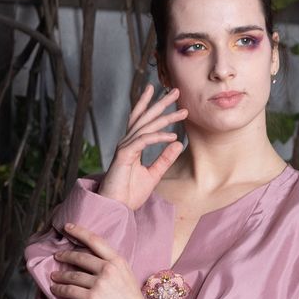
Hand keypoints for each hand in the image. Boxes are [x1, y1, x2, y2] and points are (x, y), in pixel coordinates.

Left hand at [49, 221, 154, 298]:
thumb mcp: (127, 277)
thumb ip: (113, 267)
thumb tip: (94, 264)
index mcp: (118, 261)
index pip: (95, 241)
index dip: (79, 232)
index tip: (67, 227)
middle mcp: (108, 269)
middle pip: (80, 257)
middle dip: (65, 256)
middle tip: (57, 256)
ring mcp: (100, 284)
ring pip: (73, 275)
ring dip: (60, 276)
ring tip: (54, 276)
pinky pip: (70, 291)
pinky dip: (60, 290)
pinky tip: (55, 289)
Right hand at [96, 82, 188, 210]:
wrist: (115, 207)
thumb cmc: (129, 194)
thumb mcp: (153, 174)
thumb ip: (165, 159)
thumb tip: (179, 143)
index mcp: (132, 145)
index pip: (142, 120)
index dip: (150, 104)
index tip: (164, 92)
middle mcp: (127, 142)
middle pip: (146, 117)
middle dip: (161, 103)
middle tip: (176, 90)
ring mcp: (124, 147)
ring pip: (146, 126)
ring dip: (165, 118)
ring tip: (182, 112)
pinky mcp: (124, 155)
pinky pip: (144, 141)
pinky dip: (158, 137)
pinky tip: (172, 137)